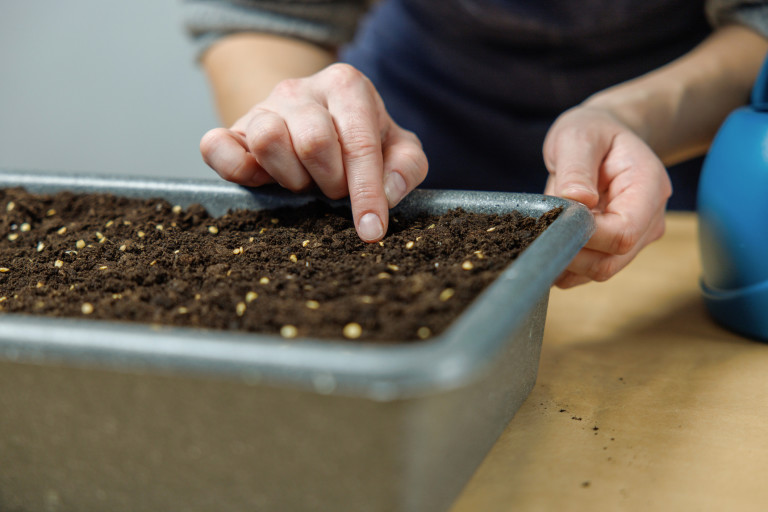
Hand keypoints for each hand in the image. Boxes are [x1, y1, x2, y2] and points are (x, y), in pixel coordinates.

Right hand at [199, 63, 427, 242]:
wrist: (315, 120)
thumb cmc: (360, 138)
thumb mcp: (397, 148)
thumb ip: (406, 167)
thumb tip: (386, 194)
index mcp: (347, 85)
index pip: (359, 142)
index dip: (366, 192)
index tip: (371, 230)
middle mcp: (301, 89)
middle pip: (314, 142)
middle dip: (331, 181)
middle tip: (334, 188)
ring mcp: (262, 107)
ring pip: (267, 139)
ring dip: (291, 177)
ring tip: (304, 181)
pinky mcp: (230, 130)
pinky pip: (216, 147)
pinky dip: (234, 169)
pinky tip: (261, 180)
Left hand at [543, 106, 671, 287]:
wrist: (604, 136)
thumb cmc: (592, 132)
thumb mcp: (578, 136)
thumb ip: (576, 168)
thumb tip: (577, 201)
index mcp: (648, 188)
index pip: (623, 234)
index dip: (586, 236)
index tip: (556, 218)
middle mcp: (649, 219)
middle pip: (611, 261)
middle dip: (571, 253)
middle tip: (540, 227)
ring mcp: (636, 237)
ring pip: (599, 270)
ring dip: (565, 259)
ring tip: (544, 229)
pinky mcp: (616, 248)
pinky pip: (589, 270)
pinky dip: (565, 263)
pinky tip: (550, 239)